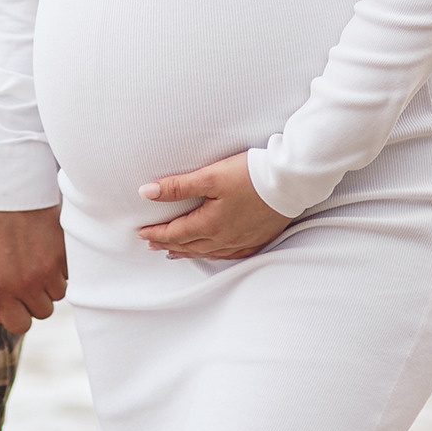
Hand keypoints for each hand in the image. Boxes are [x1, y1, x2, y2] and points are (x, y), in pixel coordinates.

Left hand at [136, 152, 289, 259]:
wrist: (290, 182)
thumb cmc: (250, 176)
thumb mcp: (210, 176)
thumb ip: (177, 186)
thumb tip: (146, 192)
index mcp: (210, 224)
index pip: (175, 233)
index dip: (156, 233)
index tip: (141, 233)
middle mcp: (224, 238)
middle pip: (189, 245)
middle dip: (168, 244)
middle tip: (152, 244)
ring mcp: (242, 241)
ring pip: (208, 252)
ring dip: (188, 252)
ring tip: (175, 252)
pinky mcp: (257, 239)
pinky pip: (230, 254)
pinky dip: (214, 255)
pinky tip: (213, 253)